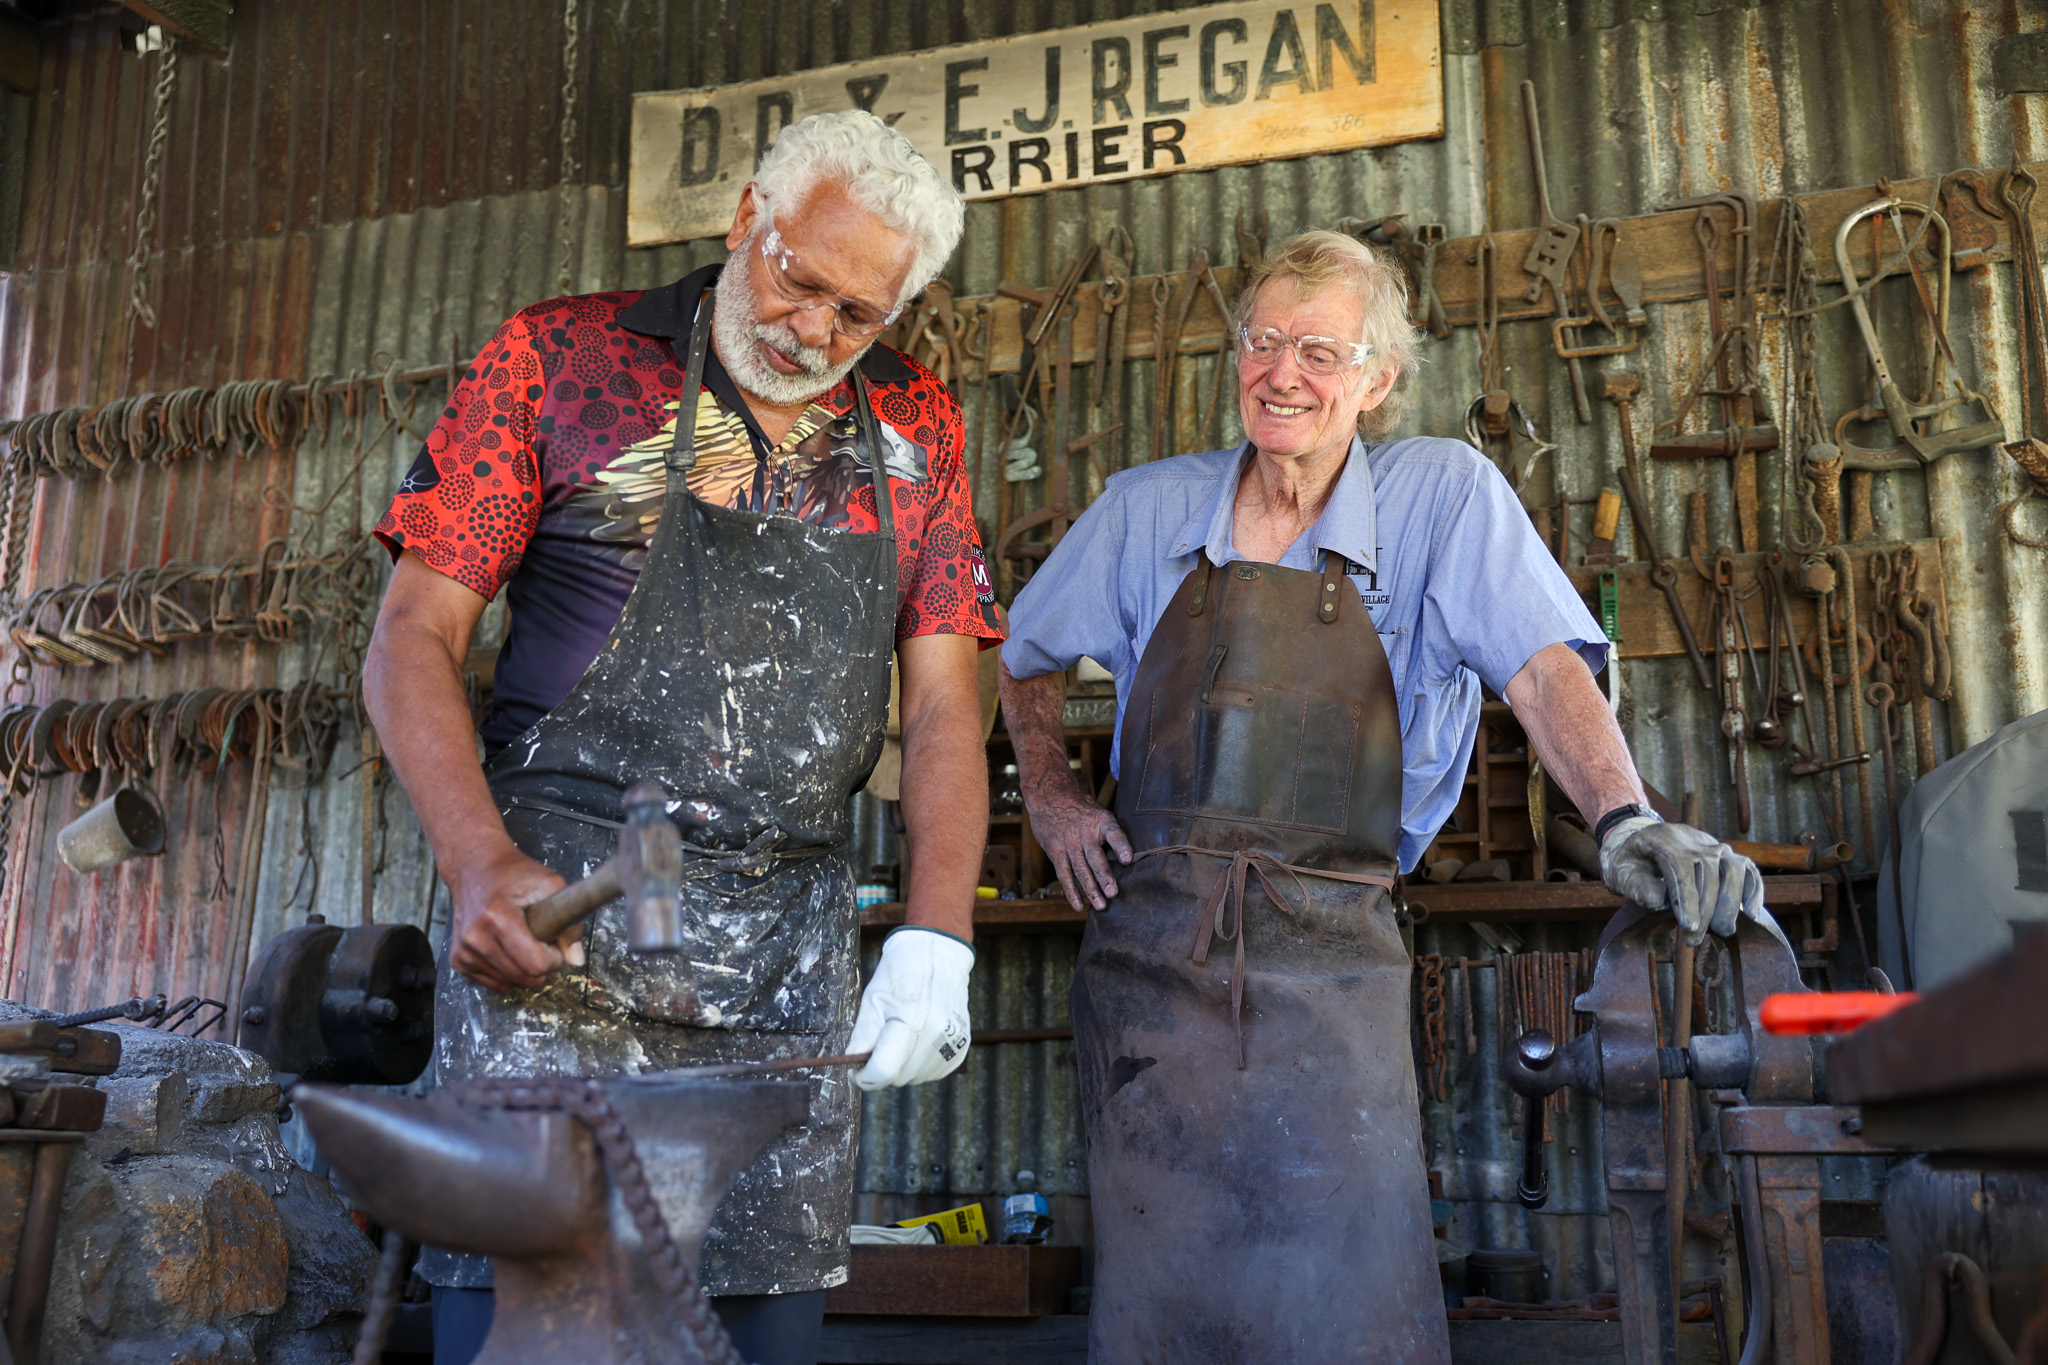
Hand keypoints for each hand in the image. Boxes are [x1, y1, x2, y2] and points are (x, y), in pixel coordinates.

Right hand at [447, 842, 582, 992]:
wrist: (475, 869)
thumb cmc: (516, 875)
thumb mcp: (551, 885)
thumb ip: (570, 923)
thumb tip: (576, 960)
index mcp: (498, 917)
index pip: (536, 964)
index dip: (554, 957)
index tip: (553, 941)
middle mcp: (476, 937)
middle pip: (525, 979)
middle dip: (541, 965)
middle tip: (540, 941)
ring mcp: (464, 951)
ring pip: (510, 984)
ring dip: (524, 969)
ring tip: (521, 941)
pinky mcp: (458, 961)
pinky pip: (495, 984)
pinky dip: (507, 973)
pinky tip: (506, 948)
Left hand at [849, 927, 973, 1089]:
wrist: (938, 954)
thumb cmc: (902, 972)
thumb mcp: (873, 999)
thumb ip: (862, 1036)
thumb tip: (852, 1063)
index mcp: (912, 1021)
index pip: (883, 1071)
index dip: (864, 1077)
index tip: (855, 1070)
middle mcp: (936, 1036)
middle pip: (897, 1078)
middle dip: (882, 1066)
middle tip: (878, 1041)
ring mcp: (953, 1044)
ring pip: (913, 1078)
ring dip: (901, 1066)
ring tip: (901, 1034)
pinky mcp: (961, 1048)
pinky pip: (930, 1073)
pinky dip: (918, 1064)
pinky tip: (917, 1040)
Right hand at [1023, 781, 1133, 910]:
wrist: (1049, 796)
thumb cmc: (1080, 809)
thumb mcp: (1097, 812)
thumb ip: (1109, 834)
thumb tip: (1129, 859)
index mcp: (1101, 820)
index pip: (1113, 833)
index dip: (1121, 845)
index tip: (1128, 859)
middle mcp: (1085, 832)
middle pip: (1095, 856)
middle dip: (1104, 876)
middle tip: (1113, 893)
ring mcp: (1069, 843)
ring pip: (1080, 869)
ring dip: (1090, 889)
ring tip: (1101, 905)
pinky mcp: (1055, 851)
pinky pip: (1064, 873)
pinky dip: (1071, 891)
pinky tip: (1079, 905)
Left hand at [1598, 817, 1774, 945]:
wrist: (1639, 844)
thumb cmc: (1629, 864)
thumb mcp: (1620, 873)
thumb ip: (1636, 885)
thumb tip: (1658, 902)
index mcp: (1663, 838)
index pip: (1681, 865)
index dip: (1687, 898)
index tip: (1689, 926)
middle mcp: (1692, 838)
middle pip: (1709, 870)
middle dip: (1705, 908)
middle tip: (1694, 939)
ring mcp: (1713, 845)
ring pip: (1733, 868)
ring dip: (1731, 902)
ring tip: (1723, 930)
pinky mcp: (1726, 856)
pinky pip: (1748, 869)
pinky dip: (1754, 890)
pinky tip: (1752, 914)